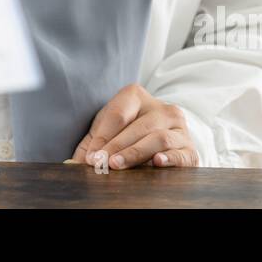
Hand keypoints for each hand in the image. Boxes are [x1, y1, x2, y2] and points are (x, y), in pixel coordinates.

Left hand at [70, 84, 199, 168]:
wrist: (162, 139)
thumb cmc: (127, 134)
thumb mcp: (107, 134)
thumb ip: (89, 147)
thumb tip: (70, 164)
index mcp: (136, 96)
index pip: (118, 114)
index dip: (103, 136)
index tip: (91, 157)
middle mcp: (161, 108)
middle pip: (137, 127)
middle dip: (116, 146)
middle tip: (101, 163)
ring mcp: (179, 127)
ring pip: (158, 138)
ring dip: (136, 153)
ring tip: (118, 164)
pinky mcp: (190, 149)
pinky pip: (181, 153)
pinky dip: (169, 158)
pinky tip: (156, 163)